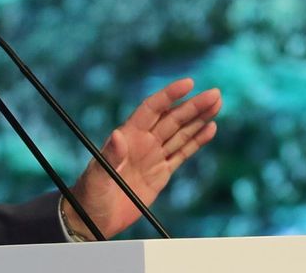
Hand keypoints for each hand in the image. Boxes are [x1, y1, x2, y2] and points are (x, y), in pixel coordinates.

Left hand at [64, 78, 221, 237]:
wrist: (93, 220)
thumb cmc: (88, 196)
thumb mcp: (96, 177)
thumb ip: (109, 156)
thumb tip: (118, 134)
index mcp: (128, 137)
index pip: (152, 109)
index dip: (170, 95)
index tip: (188, 84)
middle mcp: (143, 142)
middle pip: (173, 118)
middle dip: (194, 106)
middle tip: (215, 94)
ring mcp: (154, 156)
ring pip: (182, 133)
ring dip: (199, 118)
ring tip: (217, 104)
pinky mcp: (161, 173)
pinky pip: (183, 153)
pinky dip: (198, 141)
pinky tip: (210, 128)